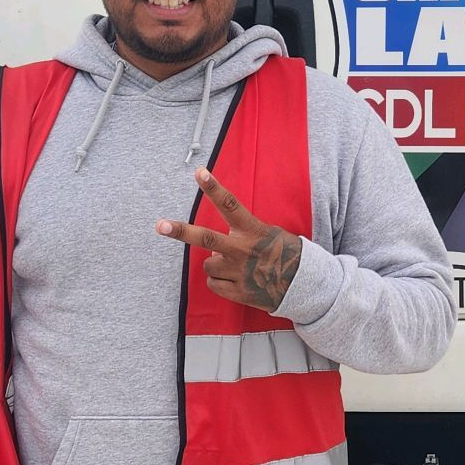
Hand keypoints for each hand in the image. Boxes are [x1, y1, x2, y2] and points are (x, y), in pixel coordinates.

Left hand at [157, 168, 301, 312]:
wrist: (303, 284)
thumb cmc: (283, 252)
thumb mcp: (268, 233)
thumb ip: (241, 234)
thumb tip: (212, 248)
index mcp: (252, 230)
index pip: (230, 205)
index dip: (214, 188)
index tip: (200, 172)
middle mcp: (243, 250)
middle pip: (206, 239)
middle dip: (181, 231)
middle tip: (160, 225)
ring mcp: (239, 272)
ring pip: (208, 265)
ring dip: (217, 265)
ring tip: (237, 267)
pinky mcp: (238, 292)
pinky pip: (213, 284)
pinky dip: (220, 283)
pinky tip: (237, 281)